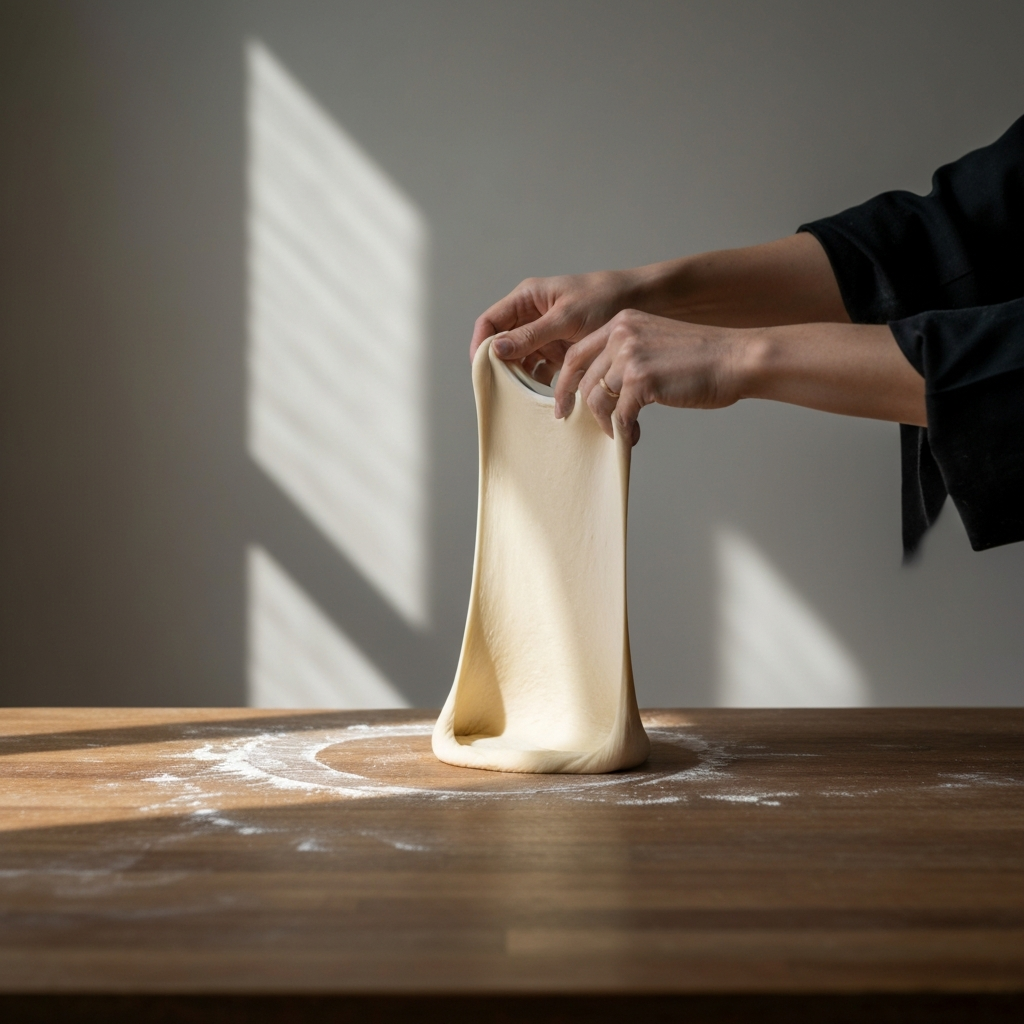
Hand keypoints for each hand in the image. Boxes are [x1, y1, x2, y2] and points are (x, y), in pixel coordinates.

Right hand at [469, 270, 645, 383]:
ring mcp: (545, 335)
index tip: (480, 371)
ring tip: (522, 398)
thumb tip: (496, 349)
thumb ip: (531, 335)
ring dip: (520, 379)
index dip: (480, 346)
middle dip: (500, 368)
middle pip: (502, 346)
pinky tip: (544, 397)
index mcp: (527, 299)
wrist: (645, 302)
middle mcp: (532, 316)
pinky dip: (540, 384)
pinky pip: (541, 370)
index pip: (490, 322)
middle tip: (501, 391)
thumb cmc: (606, 299)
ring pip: (520, 361)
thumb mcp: (566, 318)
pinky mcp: (560, 351)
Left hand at [555, 310, 748, 443]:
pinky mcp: (642, 380)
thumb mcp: (654, 343)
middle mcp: (622, 334)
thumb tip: (603, 391)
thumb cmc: (701, 358)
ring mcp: (630, 356)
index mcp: (622, 323)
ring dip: (608, 423)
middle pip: (585, 380)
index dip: (564, 383)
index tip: (562, 405)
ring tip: (622, 433)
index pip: (577, 353)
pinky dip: (624, 432)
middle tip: (588, 427)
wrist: (734, 359)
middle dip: (582, 409)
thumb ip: (626, 358)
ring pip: (598, 399)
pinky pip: (620, 416)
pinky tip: (634, 437)